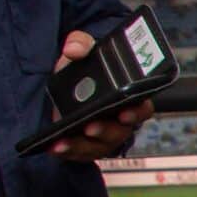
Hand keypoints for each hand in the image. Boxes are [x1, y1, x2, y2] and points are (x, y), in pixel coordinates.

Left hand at [46, 35, 153, 160]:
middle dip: (106, 131)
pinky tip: (54, 146)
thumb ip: (80, 43)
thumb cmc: (83, 70)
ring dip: (84, 145)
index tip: (125, 112)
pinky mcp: (87, 145)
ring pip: (101, 146)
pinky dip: (68, 151)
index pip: (142, 108)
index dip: (137, 112)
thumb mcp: (81, 50)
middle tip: (91, 127)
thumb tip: (74, 49)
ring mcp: (105, 136)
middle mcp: (120, 120)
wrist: (65, 85)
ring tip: (65, 141)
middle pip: (121, 132)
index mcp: (128, 97)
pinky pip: (82, 153)